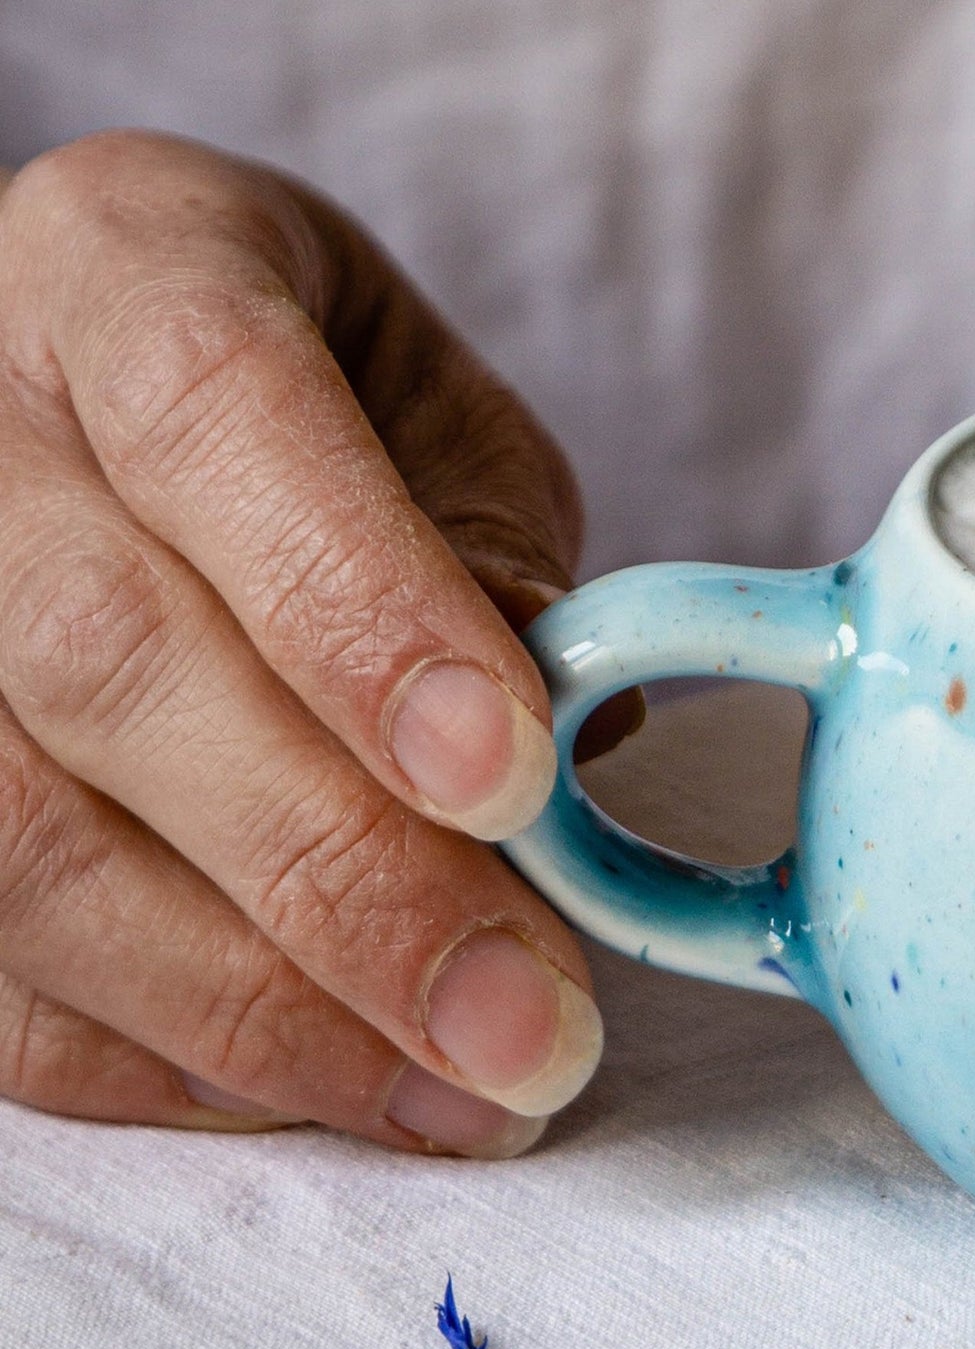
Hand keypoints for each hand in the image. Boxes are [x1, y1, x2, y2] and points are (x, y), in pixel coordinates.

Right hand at [0, 132, 601, 1149]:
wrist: (126, 400)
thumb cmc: (324, 412)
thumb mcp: (438, 423)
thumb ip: (487, 564)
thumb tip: (547, 791)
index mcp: (126, 258)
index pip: (223, 414)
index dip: (362, 610)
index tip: (512, 776)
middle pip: (108, 664)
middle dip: (341, 875)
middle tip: (525, 1020)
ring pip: (18, 841)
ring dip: (258, 1008)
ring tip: (462, 1090)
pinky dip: (157, 1057)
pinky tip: (321, 1088)